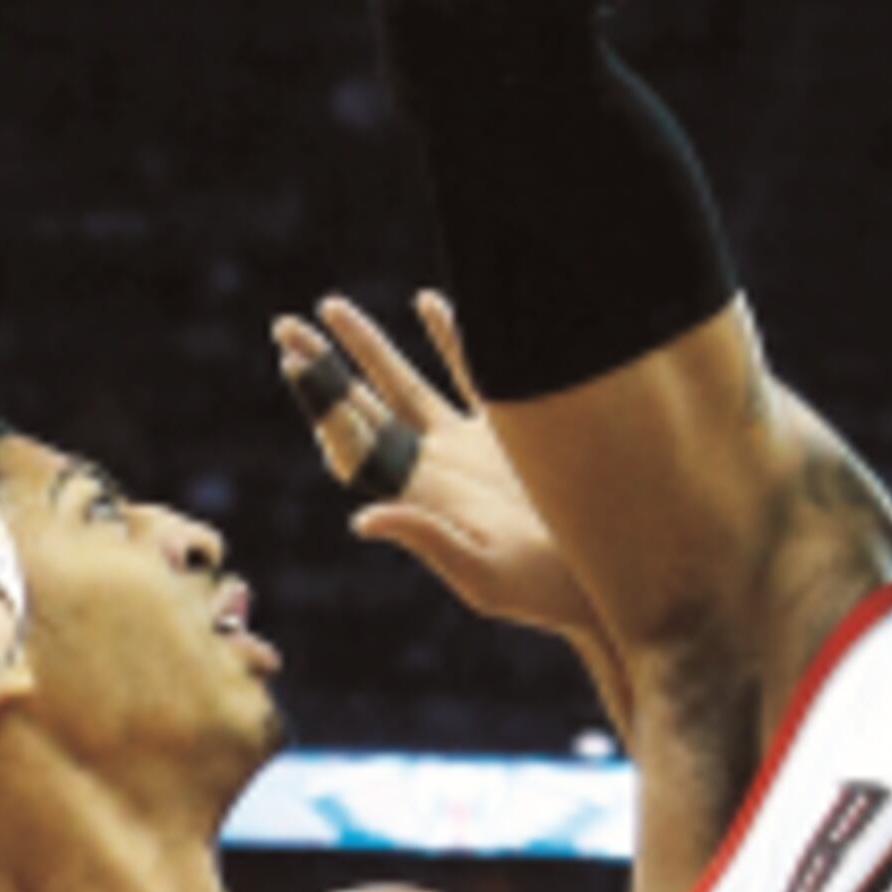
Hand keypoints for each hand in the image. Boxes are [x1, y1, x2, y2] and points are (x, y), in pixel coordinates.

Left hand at [274, 291, 612, 654]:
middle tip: (283, 326)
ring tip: (329, 306)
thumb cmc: (546, 590)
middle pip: (366, 404)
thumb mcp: (484, 575)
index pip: (357, 442)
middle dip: (325, 367)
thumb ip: (426, 539)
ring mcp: (470, 444)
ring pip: (406, 381)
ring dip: (368, 345)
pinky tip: (425, 302)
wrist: (608, 578)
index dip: (323, 404)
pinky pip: (470, 371)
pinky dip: (448, 336)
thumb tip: (359, 519)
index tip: (292, 364)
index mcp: (420, 495)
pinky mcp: (512, 429)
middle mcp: (435, 465)